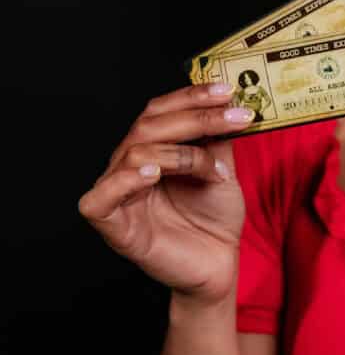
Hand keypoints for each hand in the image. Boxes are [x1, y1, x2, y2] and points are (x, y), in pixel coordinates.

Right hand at [78, 83, 255, 303]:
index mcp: (152, 149)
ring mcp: (119, 194)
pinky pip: (100, 198)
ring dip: (182, 154)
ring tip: (213, 170)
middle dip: (196, 117)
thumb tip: (226, 101)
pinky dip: (124, 181)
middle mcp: (130, 166)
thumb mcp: (221, 168)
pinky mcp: (112, 225)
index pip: (160, 110)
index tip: (226, 90)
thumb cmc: (214, 218)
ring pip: (135, 154)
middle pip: (149, 125)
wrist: (218, 264)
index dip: (190, 96)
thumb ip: (216, 138)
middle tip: (234, 118)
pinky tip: (153, 174)